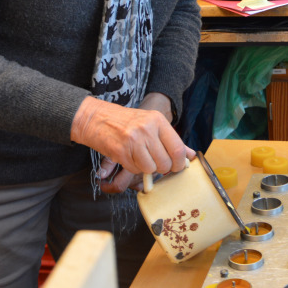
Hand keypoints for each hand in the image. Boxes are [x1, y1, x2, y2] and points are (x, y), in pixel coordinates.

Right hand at [71, 96, 192, 192]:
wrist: (96, 118)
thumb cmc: (126, 122)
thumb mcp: (151, 124)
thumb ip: (172, 140)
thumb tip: (191, 156)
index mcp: (158, 120)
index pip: (177, 149)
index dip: (178, 163)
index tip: (175, 166)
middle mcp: (147, 129)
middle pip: (165, 162)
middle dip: (161, 168)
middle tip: (154, 162)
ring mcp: (133, 140)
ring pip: (150, 169)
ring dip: (146, 169)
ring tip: (139, 158)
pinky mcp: (120, 151)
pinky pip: (135, 170)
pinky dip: (133, 168)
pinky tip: (128, 156)